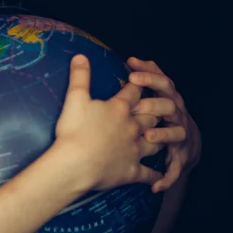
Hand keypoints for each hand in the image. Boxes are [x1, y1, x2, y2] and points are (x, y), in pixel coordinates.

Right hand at [53, 54, 163, 191]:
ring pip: (155, 143)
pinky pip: (148, 174)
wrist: (75, 165)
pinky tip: (158, 177)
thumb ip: (80, 76)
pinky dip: (155, 175)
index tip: (138, 80)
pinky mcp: (131, 171)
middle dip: (154, 110)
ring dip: (158, 139)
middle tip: (155, 107)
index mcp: (120, 109)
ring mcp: (134, 151)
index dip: (137, 85)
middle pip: (151, 116)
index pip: (134, 92)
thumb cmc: (74, 131)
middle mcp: (132, 128)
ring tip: (158, 137)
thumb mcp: (74, 99)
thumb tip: (81, 56)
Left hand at [127, 57, 201, 192]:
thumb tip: (131, 58)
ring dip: (163, 135)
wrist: (188, 141)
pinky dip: (167, 178)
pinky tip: (155, 185)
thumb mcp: (158, 93)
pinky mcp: (180, 157)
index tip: (131, 74)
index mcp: (170, 99)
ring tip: (147, 137)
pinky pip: (175, 168)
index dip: (149, 78)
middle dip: (153, 105)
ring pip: (176, 134)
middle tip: (136, 105)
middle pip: (169, 106)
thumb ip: (147, 76)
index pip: (163, 84)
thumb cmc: (165, 111)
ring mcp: (181, 136)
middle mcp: (178, 115)